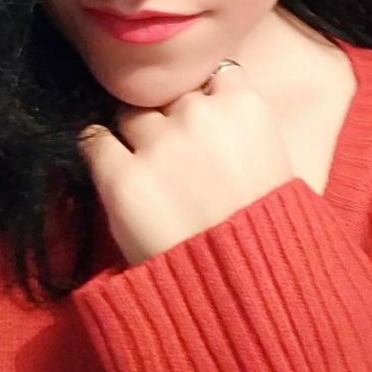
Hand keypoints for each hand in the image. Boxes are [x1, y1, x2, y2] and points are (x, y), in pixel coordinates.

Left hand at [78, 64, 293, 265]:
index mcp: (243, 105)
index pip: (212, 74)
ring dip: (135, 138)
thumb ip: (241, 123)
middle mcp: (198, 113)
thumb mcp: (277, 162)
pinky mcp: (120, 177)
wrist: (250, 297)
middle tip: (179, 160)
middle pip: (168, 96)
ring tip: (151, 176)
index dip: (206, 97)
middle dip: (170, 120)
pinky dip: (100, 154)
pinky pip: (93, 141)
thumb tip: (215, 103)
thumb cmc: (270, 235)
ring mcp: (157, 144)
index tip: (205, 122)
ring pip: (129, 115)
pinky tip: (115, 175)